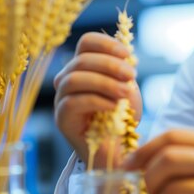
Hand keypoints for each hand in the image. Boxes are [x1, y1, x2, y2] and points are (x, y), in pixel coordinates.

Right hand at [54, 32, 142, 167]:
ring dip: (105, 83)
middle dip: (110, 65)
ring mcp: (61, 99)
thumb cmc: (121, 118)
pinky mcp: (62, 119)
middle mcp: (68, 79)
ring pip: (74, 79)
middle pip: (81, 60)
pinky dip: (98, 101)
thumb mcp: (127, 88)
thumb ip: (122, 70)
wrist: (119, 150)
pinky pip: (74, 102)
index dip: (107, 44)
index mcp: (84, 67)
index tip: (128, 55)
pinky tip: (115, 107)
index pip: (87, 43)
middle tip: (132, 76)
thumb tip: (124, 54)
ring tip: (126, 93)